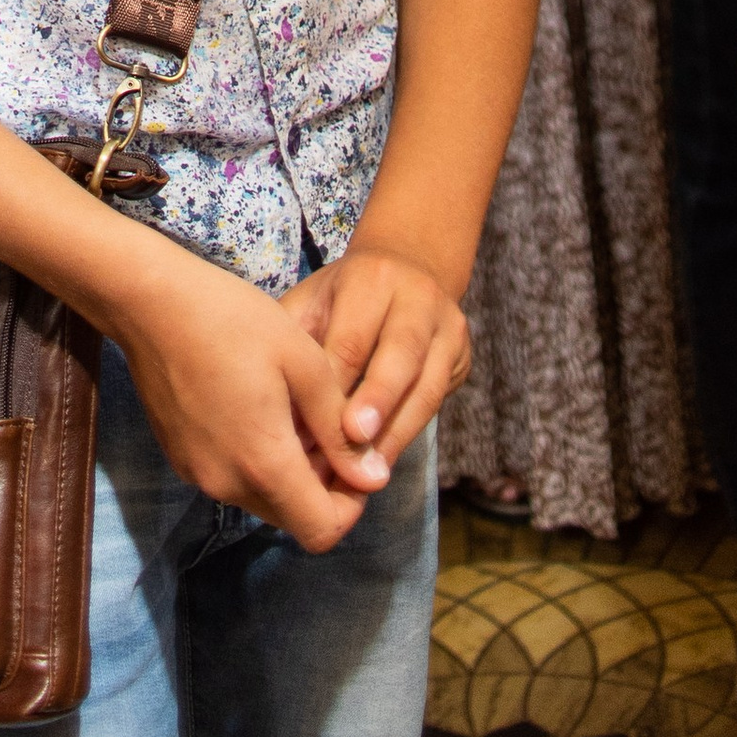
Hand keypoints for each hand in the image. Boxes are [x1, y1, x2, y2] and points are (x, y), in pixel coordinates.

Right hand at [108, 243, 371, 553]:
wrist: (150, 302)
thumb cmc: (233, 320)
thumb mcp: (303, 361)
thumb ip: (340, 428)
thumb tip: (375, 479)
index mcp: (264, 463)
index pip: (322, 531)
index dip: (350, 506)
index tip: (356, 460)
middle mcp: (227, 484)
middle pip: (292, 518)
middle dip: (320, 486)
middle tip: (327, 426)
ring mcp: (198, 474)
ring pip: (261, 498)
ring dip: (287, 471)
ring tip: (292, 410)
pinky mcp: (180, 458)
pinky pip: (231, 478)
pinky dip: (253, 459)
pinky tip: (255, 405)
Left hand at [280, 243, 469, 486]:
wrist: (410, 266)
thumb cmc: (346, 295)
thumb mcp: (315, 300)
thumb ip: (296, 341)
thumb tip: (274, 405)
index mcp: (371, 278)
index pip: (351, 338)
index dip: (332, 386)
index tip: (309, 428)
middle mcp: (416, 297)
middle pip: (400, 354)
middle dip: (376, 401)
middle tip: (352, 440)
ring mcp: (447, 327)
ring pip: (427, 385)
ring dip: (396, 432)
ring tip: (367, 471)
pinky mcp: (462, 355)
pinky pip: (438, 401)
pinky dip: (408, 433)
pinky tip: (382, 461)